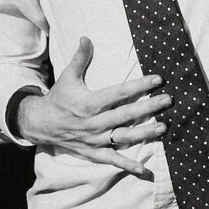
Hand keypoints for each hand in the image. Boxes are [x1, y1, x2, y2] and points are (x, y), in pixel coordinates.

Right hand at [14, 37, 170, 178]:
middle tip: (168, 100)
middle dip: (148, 107)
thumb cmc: (58, 98)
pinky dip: (128, 166)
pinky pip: (113, 160)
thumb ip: (80, 58)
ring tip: (163, 127)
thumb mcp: (67, 77)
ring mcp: (95, 140)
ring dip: (144, 133)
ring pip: (123, 137)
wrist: (40, 124)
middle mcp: (93, 122)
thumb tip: (86, 37)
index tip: (157, 80)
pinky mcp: (94, 153)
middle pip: (125, 115)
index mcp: (89, 102)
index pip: (119, 93)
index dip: (139, 86)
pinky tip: (144, 170)